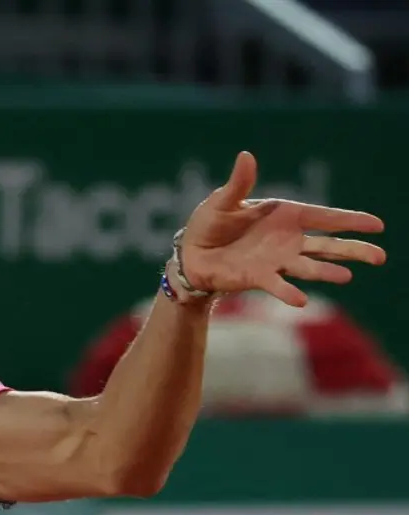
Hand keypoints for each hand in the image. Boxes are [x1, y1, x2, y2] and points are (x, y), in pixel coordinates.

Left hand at [178, 151, 384, 306]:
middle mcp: (287, 240)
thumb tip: (246, 156)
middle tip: (381, 256)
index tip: (378, 225)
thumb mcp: (222, 201)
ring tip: (347, 276)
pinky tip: (301, 300)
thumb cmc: (210, 224)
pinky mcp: (259, 278)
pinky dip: (288, 292)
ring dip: (327, 272)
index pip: (324, 217)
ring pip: (309, 267)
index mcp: (285, 215)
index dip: (350, 220)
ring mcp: (276, 261)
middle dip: (353, 250)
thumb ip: (239, 183)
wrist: (191, 254)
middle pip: (327, 245)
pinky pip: (278, 285)